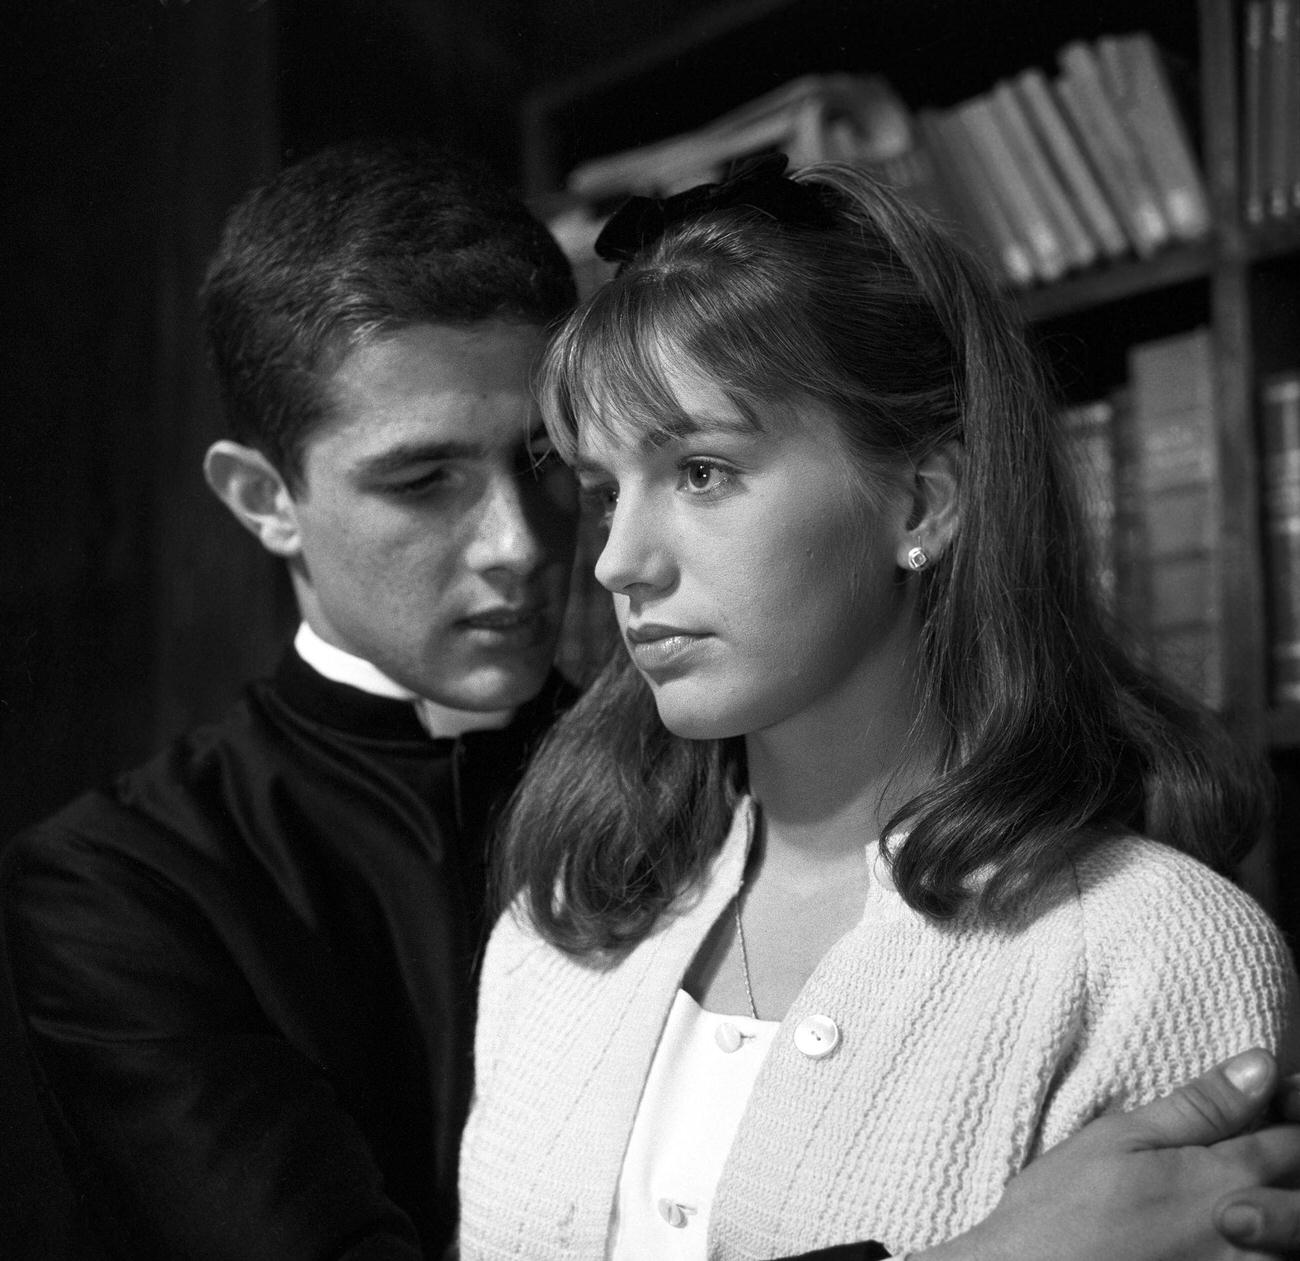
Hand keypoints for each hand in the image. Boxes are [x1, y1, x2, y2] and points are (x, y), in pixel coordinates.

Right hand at [921, 1049, 1299, 1260]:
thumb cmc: (1061, 1211)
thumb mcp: (1120, 1140)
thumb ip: (1200, 1107)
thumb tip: (1261, 1066)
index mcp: (1222, 1181)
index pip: (1293, 1139)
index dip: (1295, 1108)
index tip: (1287, 1093)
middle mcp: (1248, 1235)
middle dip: (1296, 1158)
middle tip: (1270, 1137)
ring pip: (1296, 1239)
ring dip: (1286, 1205)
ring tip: (1248, 1189)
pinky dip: (1271, 1247)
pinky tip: (1238, 1234)